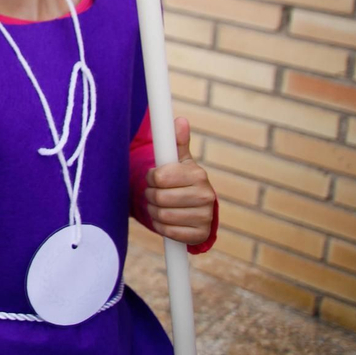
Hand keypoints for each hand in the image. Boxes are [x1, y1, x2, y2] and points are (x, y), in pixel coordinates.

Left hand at [145, 117, 216, 245]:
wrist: (197, 208)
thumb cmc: (182, 180)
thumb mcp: (179, 161)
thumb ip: (177, 141)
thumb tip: (180, 120)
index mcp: (198, 174)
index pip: (160, 177)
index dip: (151, 178)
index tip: (153, 178)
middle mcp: (205, 195)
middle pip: (159, 198)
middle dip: (150, 196)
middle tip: (153, 194)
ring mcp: (205, 216)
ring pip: (162, 216)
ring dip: (154, 211)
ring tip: (159, 206)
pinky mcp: (200, 234)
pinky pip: (169, 232)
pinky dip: (161, 227)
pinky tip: (166, 220)